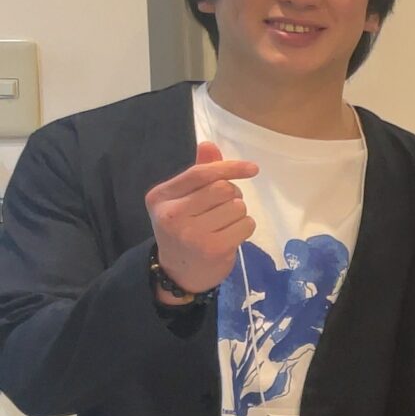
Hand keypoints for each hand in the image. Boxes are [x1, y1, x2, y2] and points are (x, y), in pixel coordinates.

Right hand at [145, 141, 258, 297]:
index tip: (253, 168)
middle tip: (224, 207)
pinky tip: (229, 236)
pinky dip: (245, 227)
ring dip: (239, 213)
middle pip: (223, 188)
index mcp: (161, 196)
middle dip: (233, 194)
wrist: (179, 272)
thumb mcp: (182, 199)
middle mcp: (171, 214)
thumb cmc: (184, 228)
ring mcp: (191, 234)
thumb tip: (208, 144)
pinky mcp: (212, 249)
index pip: (201, 173)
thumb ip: (198, 173)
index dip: (229, 167)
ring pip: (238, 206)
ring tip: (223, 224)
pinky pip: (246, 225)